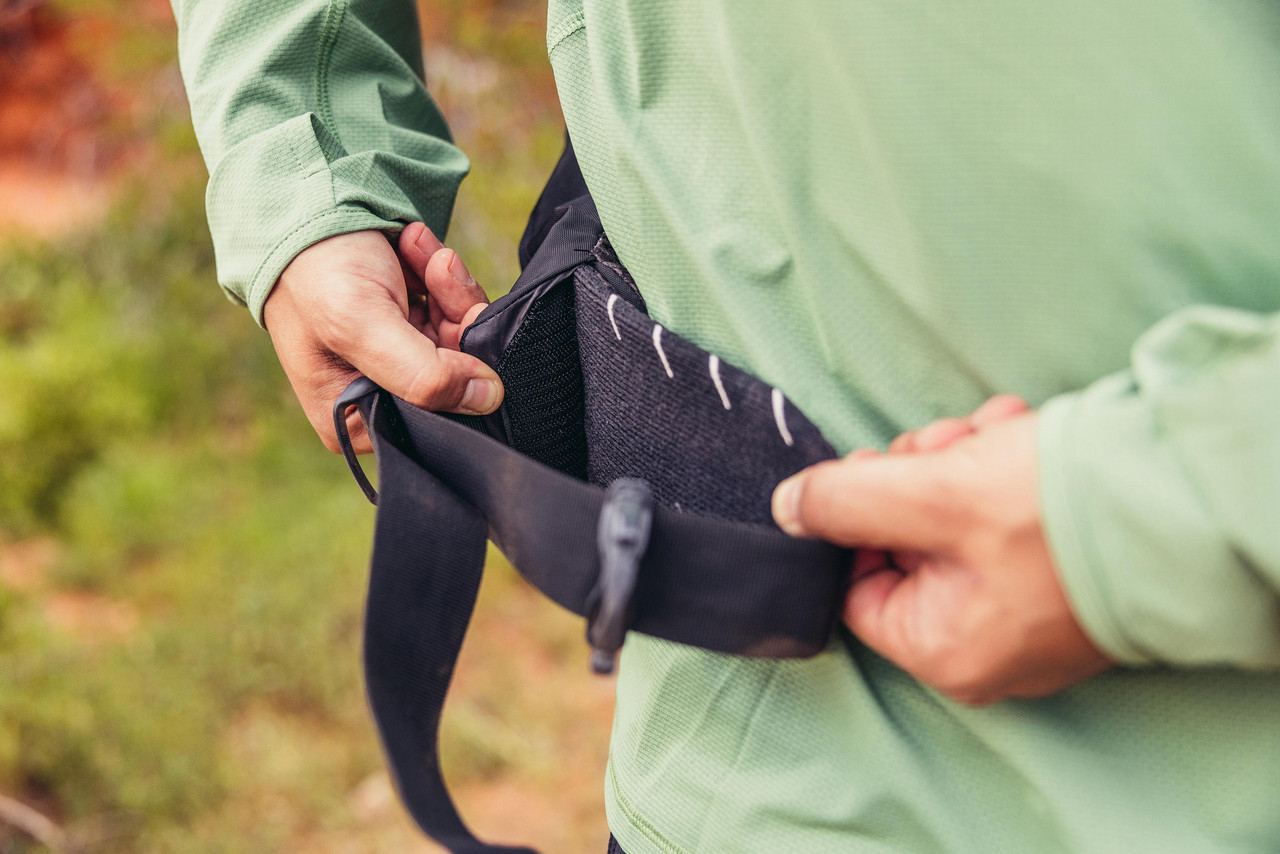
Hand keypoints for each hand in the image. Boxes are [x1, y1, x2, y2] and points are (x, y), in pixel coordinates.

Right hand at [263, 223, 501, 453]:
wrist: (305, 205)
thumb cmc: (316, 271)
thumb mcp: (362, 325)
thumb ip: (424, 373)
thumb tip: (489, 399)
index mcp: (355, 418)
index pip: (437, 417)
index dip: (460, 372)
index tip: (456, 319)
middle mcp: (379, 398)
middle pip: (458, 375)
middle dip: (455, 313)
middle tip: (438, 266)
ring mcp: (398, 361)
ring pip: (461, 337)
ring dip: (447, 284)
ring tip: (415, 245)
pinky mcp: (411, 326)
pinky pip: (452, 310)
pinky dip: (441, 273)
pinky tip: (414, 244)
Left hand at [772, 396, 1110, 704]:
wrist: (1184, 502)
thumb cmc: (1055, 516)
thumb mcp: (929, 495)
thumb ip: (845, 501)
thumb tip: (787, 508)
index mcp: (942, 648)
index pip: (856, 581)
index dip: (854, 519)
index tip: (874, 474)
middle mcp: (982, 641)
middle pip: (902, 542)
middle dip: (915, 476)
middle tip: (946, 446)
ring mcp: (1024, 606)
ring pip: (950, 516)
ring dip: (960, 460)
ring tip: (995, 434)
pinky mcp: (1056, 567)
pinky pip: (1000, 514)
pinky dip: (1001, 466)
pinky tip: (1019, 436)